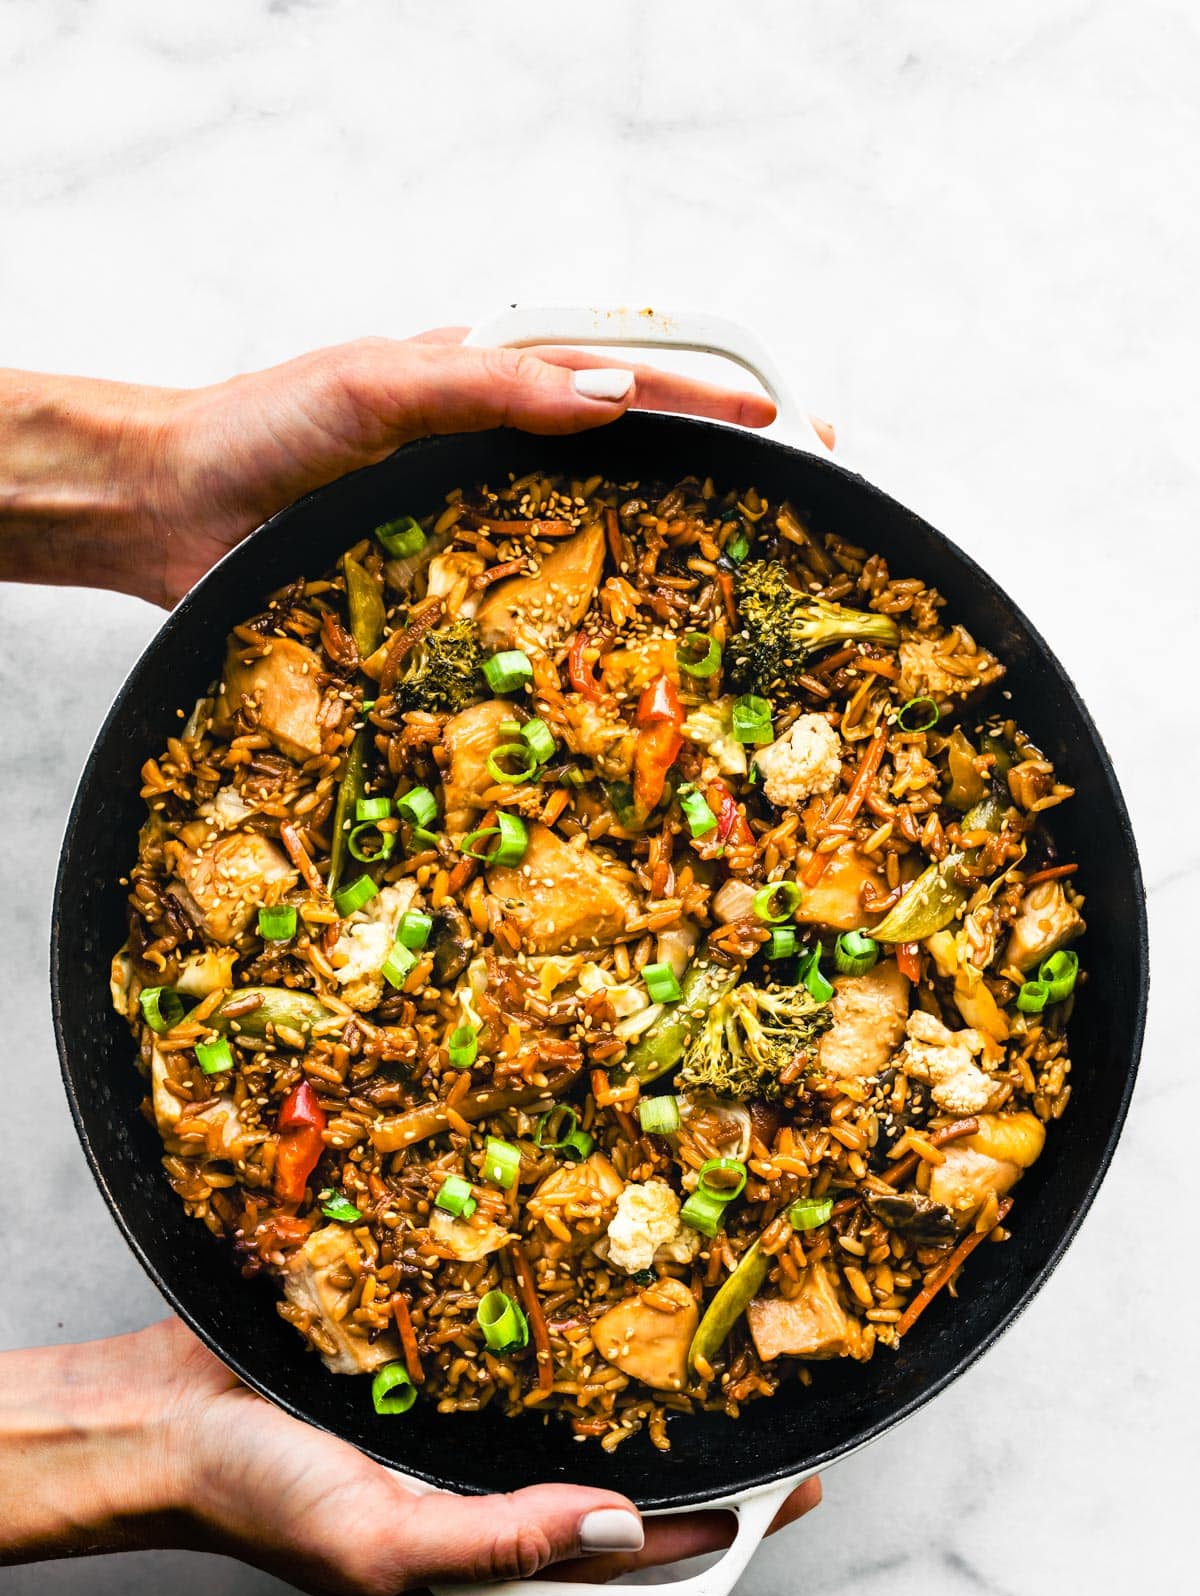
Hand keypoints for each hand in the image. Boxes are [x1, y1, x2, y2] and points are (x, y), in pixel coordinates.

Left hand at [0, 328, 808, 605]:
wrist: (172, 508)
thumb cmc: (264, 429)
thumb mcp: (378, 388)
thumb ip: (489, 389)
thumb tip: (609, 399)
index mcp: (491, 388)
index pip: (623, 382)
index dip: (709, 403)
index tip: (790, 427)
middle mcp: (496, 461)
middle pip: (628, 465)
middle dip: (717, 482)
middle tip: (801, 508)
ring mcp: (475, 532)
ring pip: (591, 543)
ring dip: (667, 563)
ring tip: (746, 591)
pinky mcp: (445, 599)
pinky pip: (528, 614)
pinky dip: (584, 636)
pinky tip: (626, 664)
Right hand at [0, 1319, 821, 1595]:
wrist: (161, 1414)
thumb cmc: (256, 1495)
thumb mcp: (385, 1543)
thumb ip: (506, 1540)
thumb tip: (623, 1523)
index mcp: (486, 1550)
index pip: (629, 1549)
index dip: (717, 1524)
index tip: (793, 1485)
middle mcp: (486, 1482)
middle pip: (620, 1469)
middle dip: (700, 1446)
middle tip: (777, 1399)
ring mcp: (461, 1416)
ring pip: (577, 1402)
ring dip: (640, 1378)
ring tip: (713, 1336)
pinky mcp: (432, 1353)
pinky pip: (515, 1340)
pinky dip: (565, 1321)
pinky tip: (600, 1282)